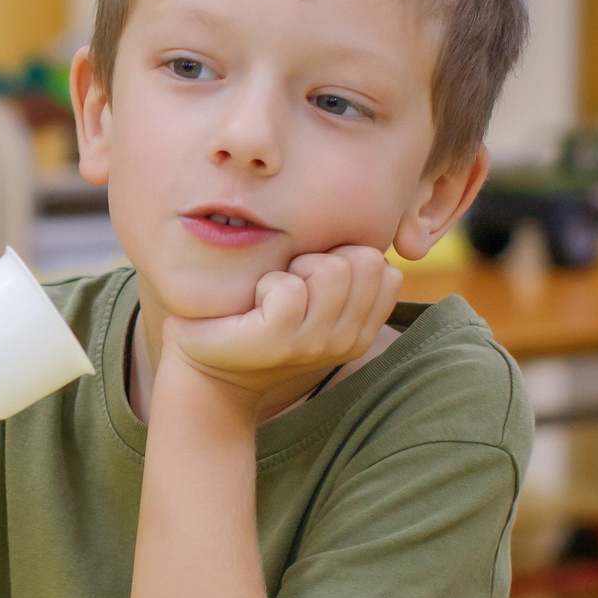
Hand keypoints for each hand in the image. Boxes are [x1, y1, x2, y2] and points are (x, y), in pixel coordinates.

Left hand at [162, 246, 399, 404]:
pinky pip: (290, 289)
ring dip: (298, 267)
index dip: (349, 260)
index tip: (315, 280)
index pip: (388, 273)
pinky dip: (268, 282)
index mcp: (362, 331)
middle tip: (292, 281)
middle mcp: (348, 342)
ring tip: (274, 291)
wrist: (209, 372)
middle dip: (326, 257)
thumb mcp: (317, 302)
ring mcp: (315, 345)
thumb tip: (381, 226)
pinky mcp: (278, 342)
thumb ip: (348, 276)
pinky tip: (254, 302)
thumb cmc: (261, 322)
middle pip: (366, 261)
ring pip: (334, 270)